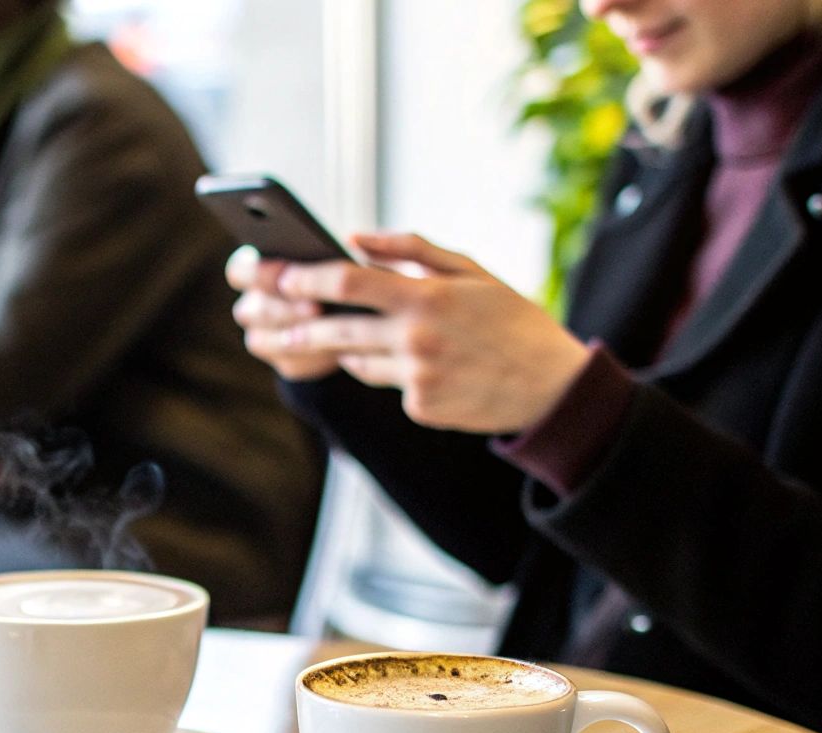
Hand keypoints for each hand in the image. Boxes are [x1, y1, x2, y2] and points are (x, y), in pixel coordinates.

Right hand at [225, 246, 343, 380]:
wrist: (357, 311)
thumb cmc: (343, 271)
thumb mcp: (339, 255)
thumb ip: (333, 249)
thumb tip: (347, 243)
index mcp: (254, 271)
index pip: (238, 272)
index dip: (256, 273)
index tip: (286, 270)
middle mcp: (253, 304)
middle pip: (247, 310)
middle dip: (282, 309)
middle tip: (315, 305)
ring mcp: (264, 336)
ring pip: (261, 341)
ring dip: (293, 334)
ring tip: (327, 327)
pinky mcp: (286, 361)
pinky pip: (290, 363)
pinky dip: (312, 357)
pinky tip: (337, 347)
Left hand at [232, 234, 592, 433]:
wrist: (552, 386)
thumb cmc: (510, 320)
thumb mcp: (472, 271)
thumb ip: (412, 250)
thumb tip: (357, 236)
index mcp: (428, 296)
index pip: (348, 281)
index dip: (305, 278)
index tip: (278, 274)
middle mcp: (418, 338)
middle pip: (335, 329)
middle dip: (297, 323)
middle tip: (269, 317)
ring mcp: (417, 378)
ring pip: (355, 359)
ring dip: (343, 347)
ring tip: (334, 333)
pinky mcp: (421, 407)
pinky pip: (385, 384)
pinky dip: (388, 371)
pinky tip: (419, 365)